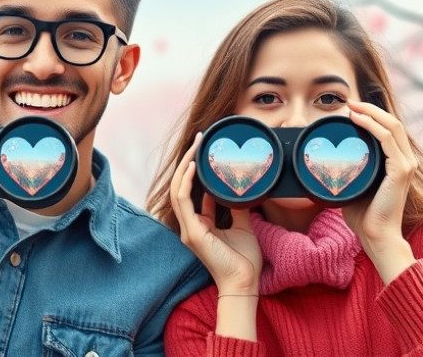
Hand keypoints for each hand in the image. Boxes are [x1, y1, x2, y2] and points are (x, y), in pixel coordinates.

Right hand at [169, 133, 262, 295]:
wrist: (244, 282)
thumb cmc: (243, 260)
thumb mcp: (242, 226)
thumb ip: (237, 208)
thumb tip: (242, 188)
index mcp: (199, 223)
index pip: (191, 191)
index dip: (195, 170)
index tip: (204, 150)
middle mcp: (190, 224)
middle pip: (181, 186)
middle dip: (188, 161)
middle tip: (199, 139)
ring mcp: (188, 228)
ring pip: (178, 189)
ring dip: (185, 166)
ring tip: (196, 146)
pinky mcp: (192, 232)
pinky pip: (183, 200)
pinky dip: (187, 181)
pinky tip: (193, 166)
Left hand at [341, 100, 416, 282]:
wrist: (375, 236)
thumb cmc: (363, 215)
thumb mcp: (355, 185)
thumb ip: (350, 171)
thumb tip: (327, 161)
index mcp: (397, 163)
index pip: (389, 130)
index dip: (372, 116)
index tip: (350, 109)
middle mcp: (406, 161)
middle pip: (392, 123)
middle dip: (370, 109)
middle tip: (349, 102)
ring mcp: (405, 165)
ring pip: (391, 126)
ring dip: (370, 113)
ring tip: (351, 107)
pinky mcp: (400, 171)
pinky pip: (387, 139)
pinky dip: (372, 125)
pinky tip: (357, 120)